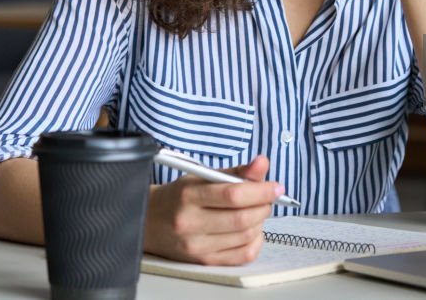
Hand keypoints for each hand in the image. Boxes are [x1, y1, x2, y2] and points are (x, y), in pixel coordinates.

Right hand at [144, 155, 280, 264]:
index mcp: (189, 196)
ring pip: (245, 236)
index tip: (276, 187)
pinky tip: (250, 230)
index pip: (233, 195)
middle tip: (267, 197)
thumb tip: (263, 164)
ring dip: (260, 222)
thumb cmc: (179, 196)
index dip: (261, 190)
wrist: (149, 221)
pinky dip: (255, 241)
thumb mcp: (202, 176)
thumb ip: (236, 171)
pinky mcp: (203, 261)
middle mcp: (191, 223)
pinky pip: (242, 255)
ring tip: (255, 211)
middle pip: (242, 218)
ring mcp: (197, 246)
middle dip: (263, 206)